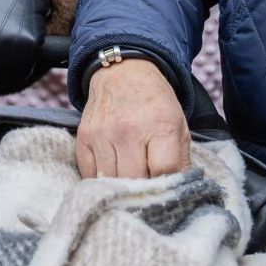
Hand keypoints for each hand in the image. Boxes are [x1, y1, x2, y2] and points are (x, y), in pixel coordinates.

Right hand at [76, 59, 190, 177]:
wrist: (123, 73)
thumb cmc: (155, 104)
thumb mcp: (179, 126)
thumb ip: (181, 160)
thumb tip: (178, 191)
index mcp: (160, 126)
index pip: (164, 171)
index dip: (166, 183)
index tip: (165, 183)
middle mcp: (129, 130)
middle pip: (135, 179)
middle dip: (142, 187)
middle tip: (146, 183)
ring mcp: (103, 133)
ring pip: (111, 180)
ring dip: (120, 185)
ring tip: (129, 179)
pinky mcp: (84, 136)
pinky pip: (89, 173)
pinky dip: (100, 179)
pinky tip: (111, 171)